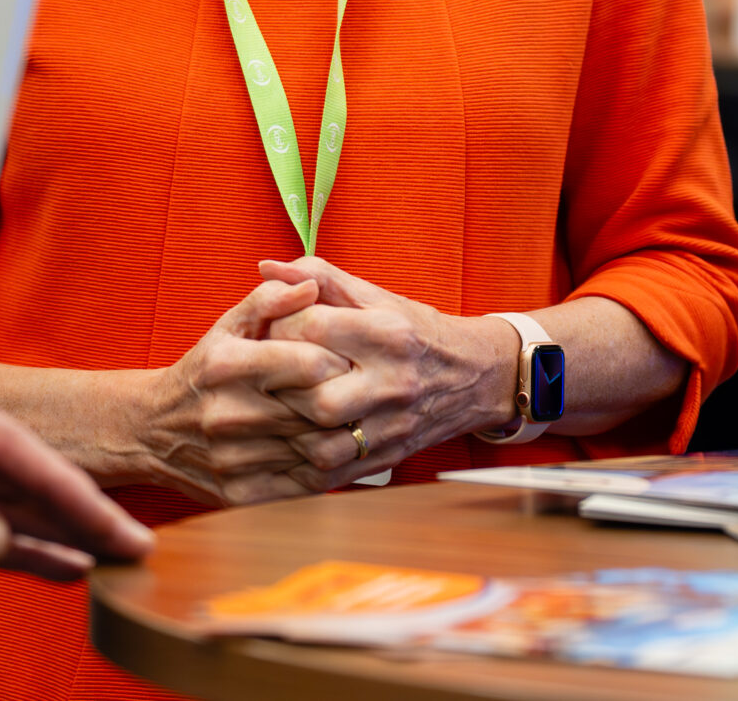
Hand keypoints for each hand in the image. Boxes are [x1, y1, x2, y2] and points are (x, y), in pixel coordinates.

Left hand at [0, 367, 153, 580]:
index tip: (109, 524)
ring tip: (109, 558)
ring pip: (2, 500)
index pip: (8, 447)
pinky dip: (13, 546)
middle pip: (18, 471)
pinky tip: (56, 565)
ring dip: (54, 531)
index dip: (66, 490)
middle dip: (77, 509)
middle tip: (133, 544)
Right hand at [132, 278, 355, 506]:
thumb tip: (310, 285)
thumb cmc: (203, 371)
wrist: (151, 431)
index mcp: (226, 366)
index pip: (310, 364)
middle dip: (347, 397)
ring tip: (353, 418)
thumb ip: (269, 300)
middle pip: (317, 409)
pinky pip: (305, 484)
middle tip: (360, 390)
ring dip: (343, 435)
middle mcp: (227, 413)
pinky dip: (330, 467)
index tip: (347, 358)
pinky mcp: (241, 494)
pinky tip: (337, 450)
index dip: (339, 360)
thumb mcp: (226, 327)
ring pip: (316, 449)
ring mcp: (233, 459)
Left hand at [257, 257, 515, 483]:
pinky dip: (303, 460)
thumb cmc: (413, 331)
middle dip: (280, 385)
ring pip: (324, 444)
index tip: (268, 329)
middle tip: (264, 375)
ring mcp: (393, 425)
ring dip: (288, 429)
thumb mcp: (373, 295)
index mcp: (388, 333)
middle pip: (318, 397)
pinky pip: (334, 471)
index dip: (278, 328)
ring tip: (275, 408)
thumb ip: (318, 276)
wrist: (473, 375)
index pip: (314, 329)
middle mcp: (394, 382)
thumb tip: (265, 267)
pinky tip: (288, 440)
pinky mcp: (389, 456)